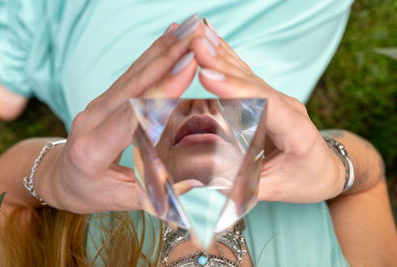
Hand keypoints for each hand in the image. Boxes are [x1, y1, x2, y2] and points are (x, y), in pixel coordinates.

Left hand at [37, 17, 205, 212]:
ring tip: (184, 31)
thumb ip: (151, 194)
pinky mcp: (103, 99)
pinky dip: (150, 56)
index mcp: (93, 148)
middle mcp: (91, 120)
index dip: (160, 91)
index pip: (132, 115)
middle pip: (131, 85)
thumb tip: (192, 185)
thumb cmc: (86, 191)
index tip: (187, 68)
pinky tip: (165, 40)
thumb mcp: (117, 200)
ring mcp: (96, 106)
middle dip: (164, 59)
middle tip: (193, 38)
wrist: (57, 175)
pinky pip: (129, 76)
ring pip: (131, 75)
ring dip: (159, 51)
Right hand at [191, 22, 344, 202]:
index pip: (267, 106)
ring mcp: (278, 100)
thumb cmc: (306, 180)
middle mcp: (289, 109)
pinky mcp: (267, 97)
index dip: (237, 90)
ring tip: (197, 37)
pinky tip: (212, 41)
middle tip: (195, 46)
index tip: (209, 77)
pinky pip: (245, 75)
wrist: (326, 169)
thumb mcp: (276, 189)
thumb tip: (203, 180)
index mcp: (297, 132)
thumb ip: (244, 185)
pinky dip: (227, 57)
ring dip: (221, 55)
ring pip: (247, 75)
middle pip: (254, 83)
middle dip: (222, 64)